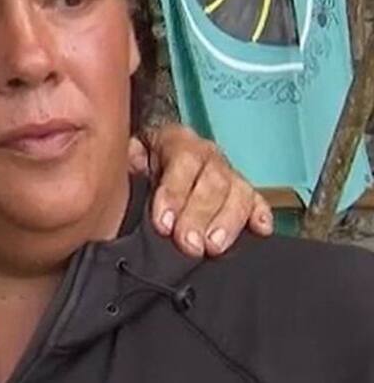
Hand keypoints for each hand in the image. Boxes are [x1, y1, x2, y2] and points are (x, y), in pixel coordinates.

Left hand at [131, 123, 273, 257]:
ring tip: (214, 246)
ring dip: (227, 222)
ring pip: (237, 193)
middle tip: (190, 244)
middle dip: (199, 216)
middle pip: (212, 182)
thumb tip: (132, 168)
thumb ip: (127, 159)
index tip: (164, 224)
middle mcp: (207, 154)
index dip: (174, 194)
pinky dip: (259, 214)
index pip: (181, 162)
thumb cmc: (138, 159)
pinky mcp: (243, 191)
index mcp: (176, 140)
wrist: (155, 151)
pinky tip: (260, 228)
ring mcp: (228, 172)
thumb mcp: (127, 152)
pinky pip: (257, 200)